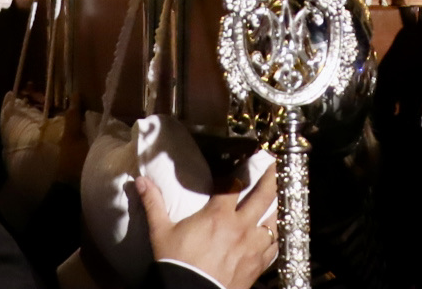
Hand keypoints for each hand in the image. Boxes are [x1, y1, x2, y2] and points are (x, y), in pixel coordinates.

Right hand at [142, 167, 278, 288]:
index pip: (236, 183)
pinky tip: (275, 232)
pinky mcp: (258, 264)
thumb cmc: (177, 264)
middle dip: (272, 176)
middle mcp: (240, 227)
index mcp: (218, 215)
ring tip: (280, 196)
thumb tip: (140, 181)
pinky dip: (276, 236)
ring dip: (278, 206)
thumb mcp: (162, 232)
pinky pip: (275, 246)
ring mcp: (252, 246)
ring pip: (274, 220)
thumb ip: (154, 204)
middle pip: (264, 195)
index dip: (244, 168)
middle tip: (277, 164)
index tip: (251, 157)